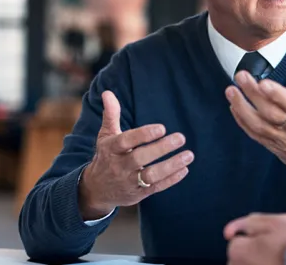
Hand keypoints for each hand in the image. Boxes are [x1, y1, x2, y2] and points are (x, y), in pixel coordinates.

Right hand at [78, 91, 194, 219]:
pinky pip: (156, 188)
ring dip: (171, 166)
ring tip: (189, 155)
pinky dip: (171, 180)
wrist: (96, 189)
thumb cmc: (106, 156)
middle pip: (140, 158)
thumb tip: (107, 92)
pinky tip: (185, 169)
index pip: (125, 141)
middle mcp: (119, 166)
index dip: (143, 135)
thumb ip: (111, 115)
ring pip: (150, 176)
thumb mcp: (105, 136)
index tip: (162, 128)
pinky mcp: (138, 194)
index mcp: (111, 149)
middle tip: (181, 137)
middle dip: (161, 149)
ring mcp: (129, 181)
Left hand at [225, 60, 285, 192]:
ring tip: (230, 91)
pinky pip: (256, 135)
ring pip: (260, 125)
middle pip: (272, 112)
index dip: (278, 95)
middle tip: (240, 76)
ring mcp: (285, 141)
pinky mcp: (276, 148)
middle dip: (253, 94)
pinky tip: (234, 107)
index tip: (263, 83)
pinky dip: (243, 122)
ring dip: (243, 108)